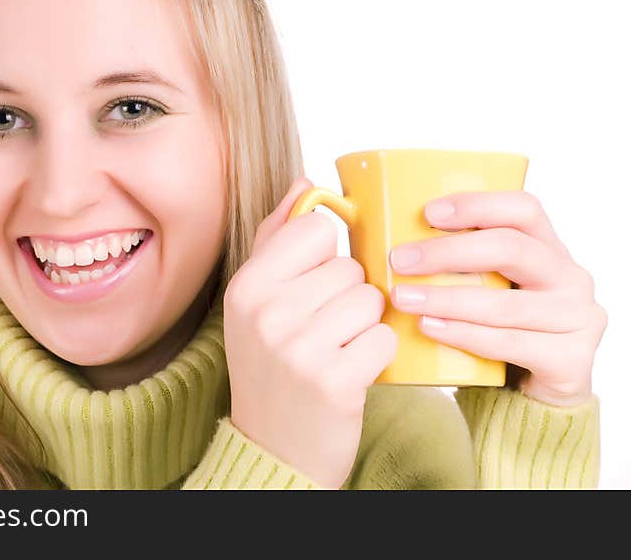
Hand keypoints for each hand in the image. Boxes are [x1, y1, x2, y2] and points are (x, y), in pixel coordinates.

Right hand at [224, 176, 397, 489]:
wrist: (273, 448)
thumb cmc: (269, 363)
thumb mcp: (256, 299)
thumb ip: (278, 236)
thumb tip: (305, 182)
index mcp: (246, 286)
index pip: (314, 229)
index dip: (325, 255)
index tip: (312, 285)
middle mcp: (267, 313)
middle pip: (349, 266)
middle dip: (347, 295)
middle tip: (322, 329)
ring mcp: (300, 349)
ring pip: (371, 299)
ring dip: (364, 325)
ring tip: (337, 349)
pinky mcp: (336, 382)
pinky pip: (384, 338)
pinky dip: (377, 356)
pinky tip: (351, 371)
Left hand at [388, 190, 606, 407]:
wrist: (532, 395)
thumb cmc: (495, 327)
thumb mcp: (481, 285)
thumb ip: (450, 258)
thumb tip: (369, 225)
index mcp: (548, 246)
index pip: (523, 208)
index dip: (477, 205)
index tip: (428, 214)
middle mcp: (570, 276)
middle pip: (512, 249)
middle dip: (449, 252)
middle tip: (400, 260)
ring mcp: (577, 319)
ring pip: (505, 303)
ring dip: (447, 299)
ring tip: (403, 298)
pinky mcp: (571, 361)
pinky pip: (511, 343)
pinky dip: (465, 335)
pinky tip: (430, 328)